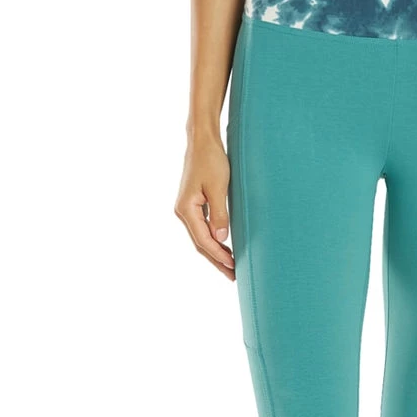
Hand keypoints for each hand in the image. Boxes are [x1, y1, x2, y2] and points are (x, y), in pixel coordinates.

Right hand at [174, 133, 234, 280]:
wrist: (202, 141)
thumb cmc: (211, 160)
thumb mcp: (218, 187)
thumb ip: (220, 214)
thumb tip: (221, 238)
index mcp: (186, 209)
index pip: (204, 240)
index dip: (219, 255)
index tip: (233, 266)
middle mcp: (183, 211)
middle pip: (200, 243)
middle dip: (217, 260)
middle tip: (233, 276)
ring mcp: (187, 209)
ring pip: (201, 238)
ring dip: (216, 253)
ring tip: (230, 267)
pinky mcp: (193, 205)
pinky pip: (203, 228)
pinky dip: (213, 240)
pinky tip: (223, 247)